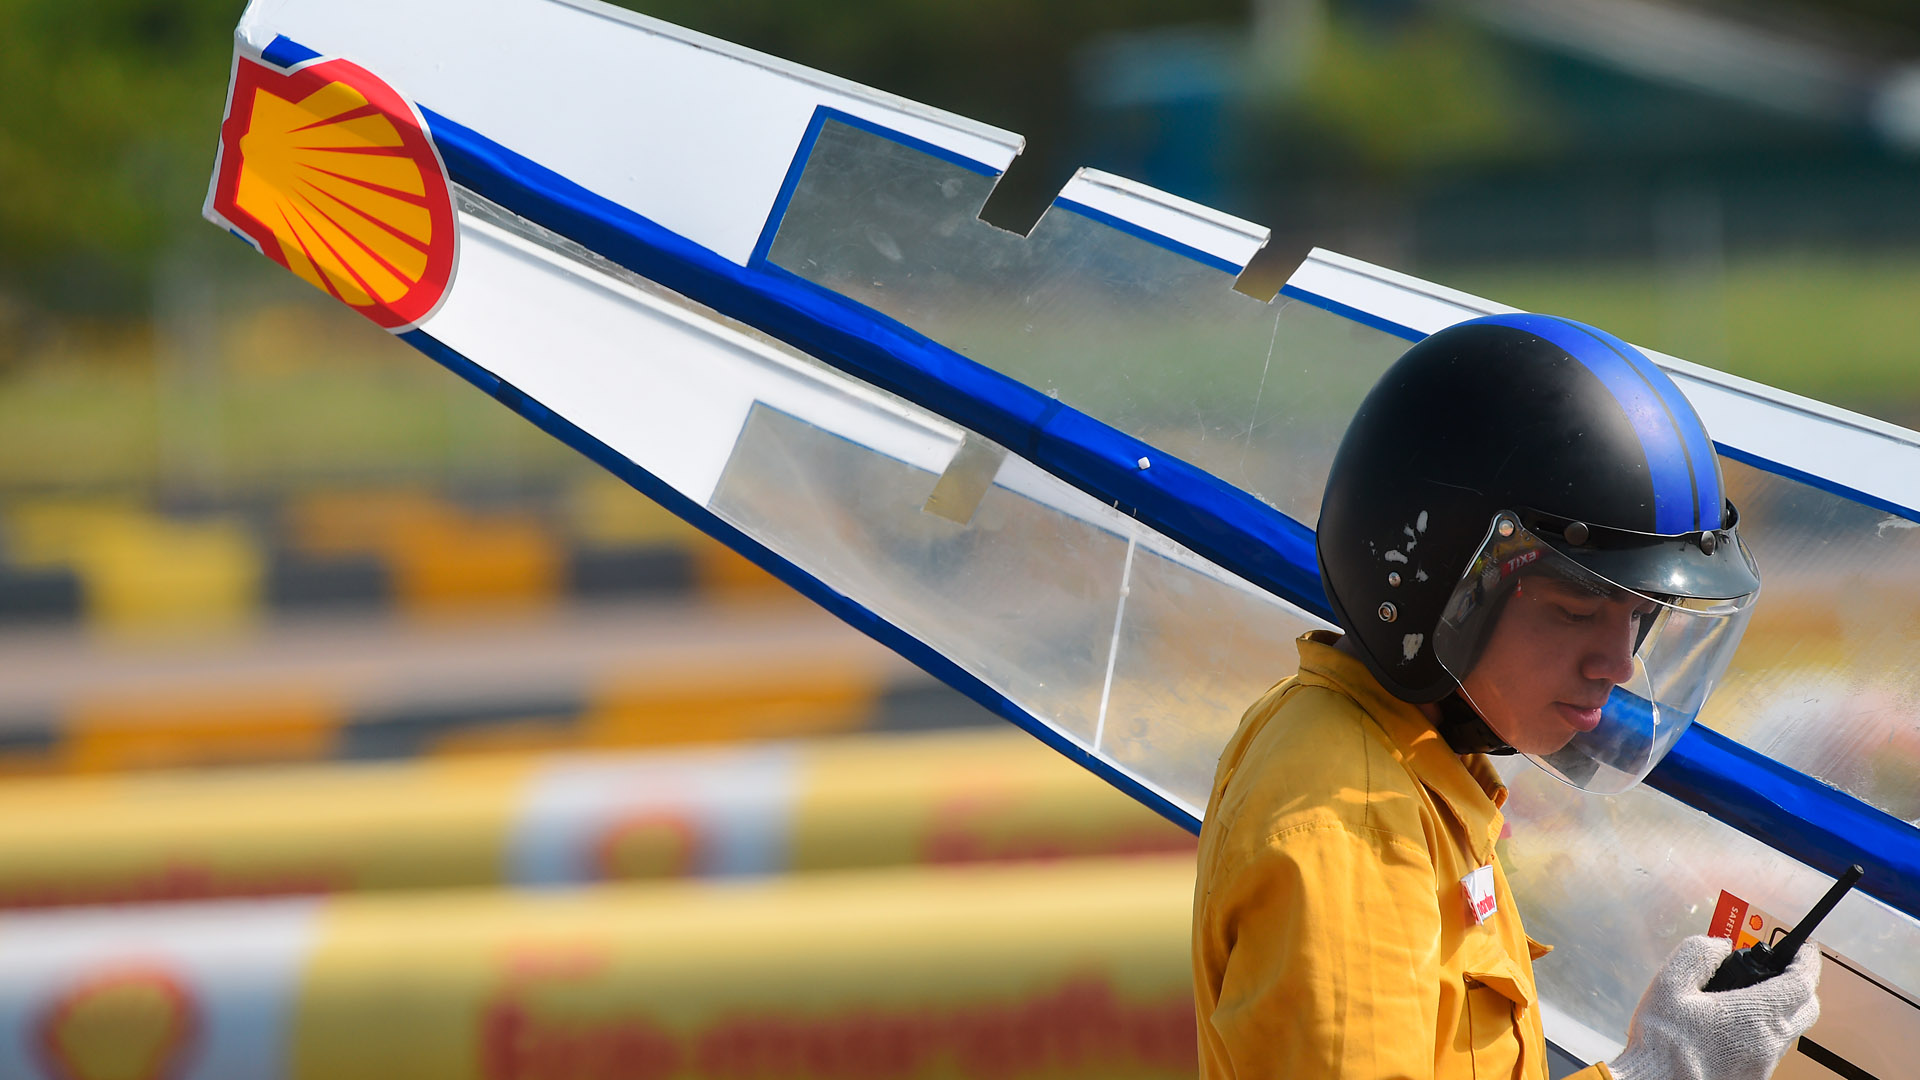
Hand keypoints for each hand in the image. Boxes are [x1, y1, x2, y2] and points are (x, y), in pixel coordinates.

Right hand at [1608, 934, 1819, 1079]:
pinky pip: (1770, 1051)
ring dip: (1779, 1010)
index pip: (1802, 982)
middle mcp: (1769, 1042)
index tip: (1802, 948)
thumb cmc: (1663, 1042)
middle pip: (1807, 1009)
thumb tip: (1718, 946)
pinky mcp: (1754, 1079)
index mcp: (1755, 1015)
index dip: (1806, 960)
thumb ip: (1698, 954)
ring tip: (1747, 999)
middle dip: (1800, 985)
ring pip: (1789, 1031)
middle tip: (1780, 971)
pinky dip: (1762, 1033)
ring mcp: (1764, 1065)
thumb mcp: (1669, 984)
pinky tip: (1732, 1029)